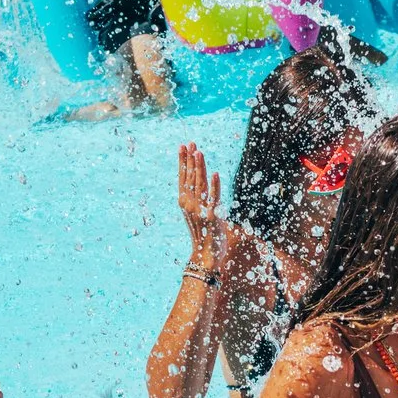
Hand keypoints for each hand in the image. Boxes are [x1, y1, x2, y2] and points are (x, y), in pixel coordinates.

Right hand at [178, 142, 227, 263]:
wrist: (206, 255)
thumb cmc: (205, 234)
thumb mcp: (198, 213)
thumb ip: (197, 198)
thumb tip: (202, 182)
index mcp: (185, 203)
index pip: (183, 177)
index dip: (183, 161)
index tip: (183, 146)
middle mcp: (189, 205)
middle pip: (190, 177)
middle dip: (190, 159)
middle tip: (191, 143)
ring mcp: (200, 210)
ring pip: (199, 184)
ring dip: (200, 167)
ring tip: (199, 152)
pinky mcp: (212, 216)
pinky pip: (213, 198)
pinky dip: (214, 185)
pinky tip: (215, 173)